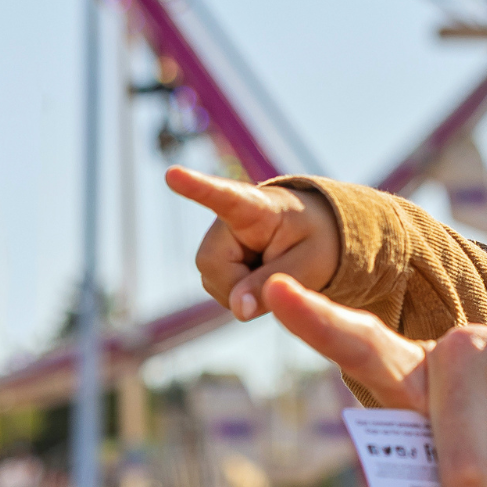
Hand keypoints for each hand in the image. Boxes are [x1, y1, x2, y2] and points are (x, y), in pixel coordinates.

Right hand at [174, 166, 339, 319]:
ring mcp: (215, 241)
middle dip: (245, 284)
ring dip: (245, 290)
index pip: (223, 197)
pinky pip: (221, 292)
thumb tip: (237, 310)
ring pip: (215, 284)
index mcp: (255, 206)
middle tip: (279, 270)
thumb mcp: (311, 264)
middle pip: (213, 265)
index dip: (196, 187)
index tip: (173, 175)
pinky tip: (259, 276)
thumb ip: (273, 284)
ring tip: (271, 268)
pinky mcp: (212, 261)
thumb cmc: (313, 240)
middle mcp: (225, 221)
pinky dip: (242, 295)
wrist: (310, 235)